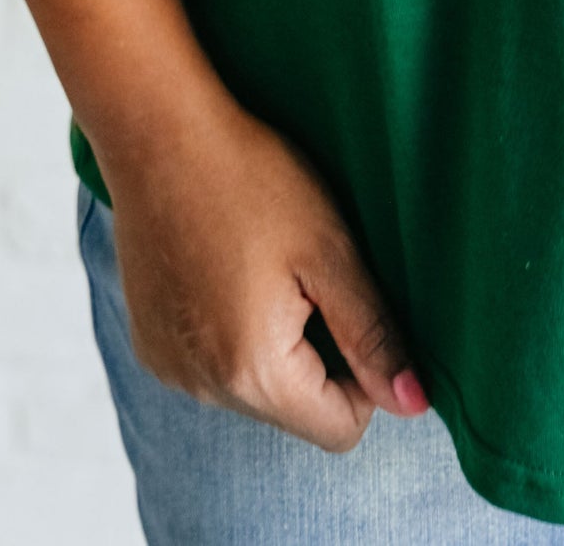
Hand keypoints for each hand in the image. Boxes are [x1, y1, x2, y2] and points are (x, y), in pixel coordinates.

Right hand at [101, 84, 428, 448]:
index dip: (366, 377)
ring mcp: (171, 371)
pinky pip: (211, 369)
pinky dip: (230, 335)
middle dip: (319, 358)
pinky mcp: (150, 346)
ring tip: (265, 267)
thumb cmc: (253, 179)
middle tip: (309, 275)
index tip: (353, 306)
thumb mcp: (330, 249)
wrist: (158, 132)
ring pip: (254, 391)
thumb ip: (373, 334)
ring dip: (274, 348)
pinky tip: (226, 270)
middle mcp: (205, 389)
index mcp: (256, 373)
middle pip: (295, 413)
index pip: (340, 430)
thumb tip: (414, 404)